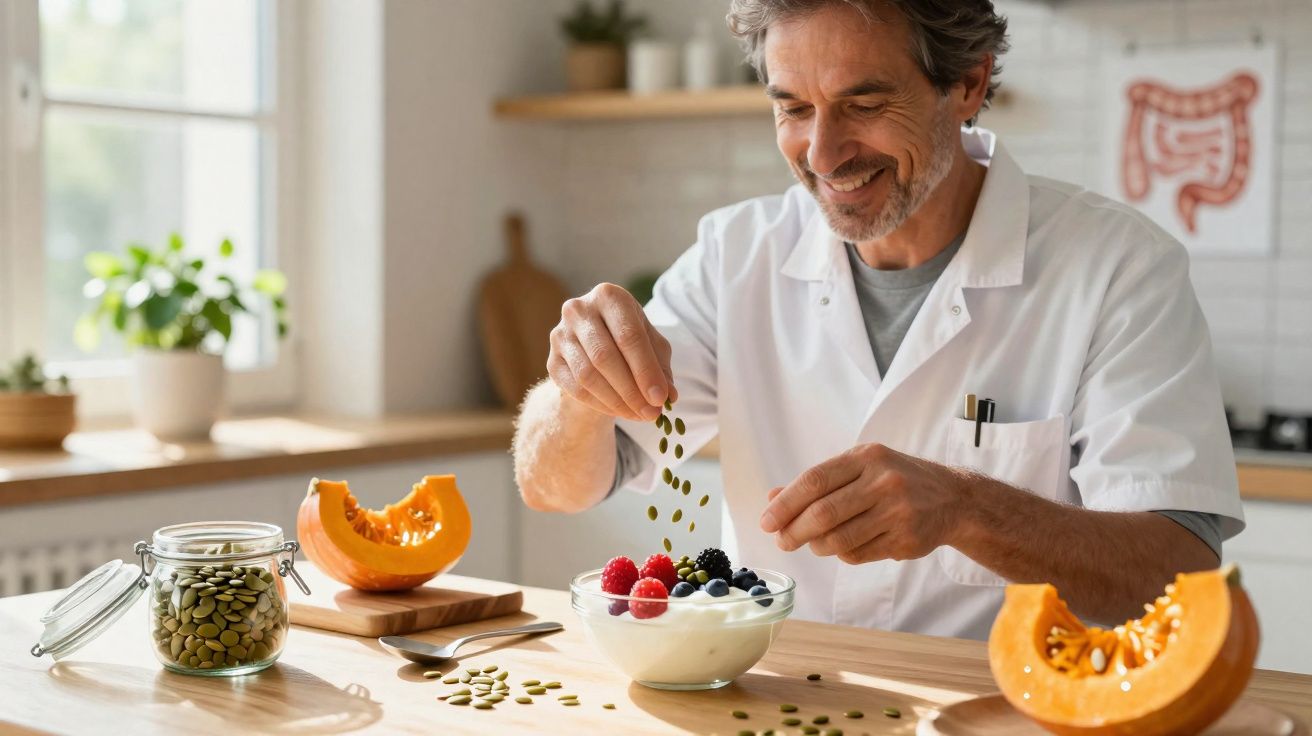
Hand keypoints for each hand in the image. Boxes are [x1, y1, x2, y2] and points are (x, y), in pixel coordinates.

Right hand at [548, 283, 676, 421]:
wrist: (594, 343)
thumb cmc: (629, 338)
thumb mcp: (652, 345)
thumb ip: (661, 367)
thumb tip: (668, 395)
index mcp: (608, 296)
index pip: (629, 336)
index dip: (646, 370)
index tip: (661, 398)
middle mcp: (579, 309)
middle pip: (605, 357)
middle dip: (632, 390)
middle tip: (652, 413)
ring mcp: (560, 334)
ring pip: (588, 375)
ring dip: (617, 401)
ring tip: (639, 415)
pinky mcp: (552, 360)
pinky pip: (576, 389)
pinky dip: (601, 405)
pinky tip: (620, 411)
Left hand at [759, 444, 965, 563]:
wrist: (954, 499)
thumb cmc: (896, 480)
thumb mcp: (860, 467)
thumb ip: (818, 482)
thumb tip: (772, 498)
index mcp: (867, 457)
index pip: (815, 480)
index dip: (785, 503)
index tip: (766, 521)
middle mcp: (884, 482)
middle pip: (823, 514)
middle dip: (794, 532)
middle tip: (781, 541)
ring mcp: (897, 513)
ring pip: (839, 540)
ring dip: (817, 546)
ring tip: (813, 543)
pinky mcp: (906, 540)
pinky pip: (858, 554)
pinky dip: (843, 554)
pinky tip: (845, 545)